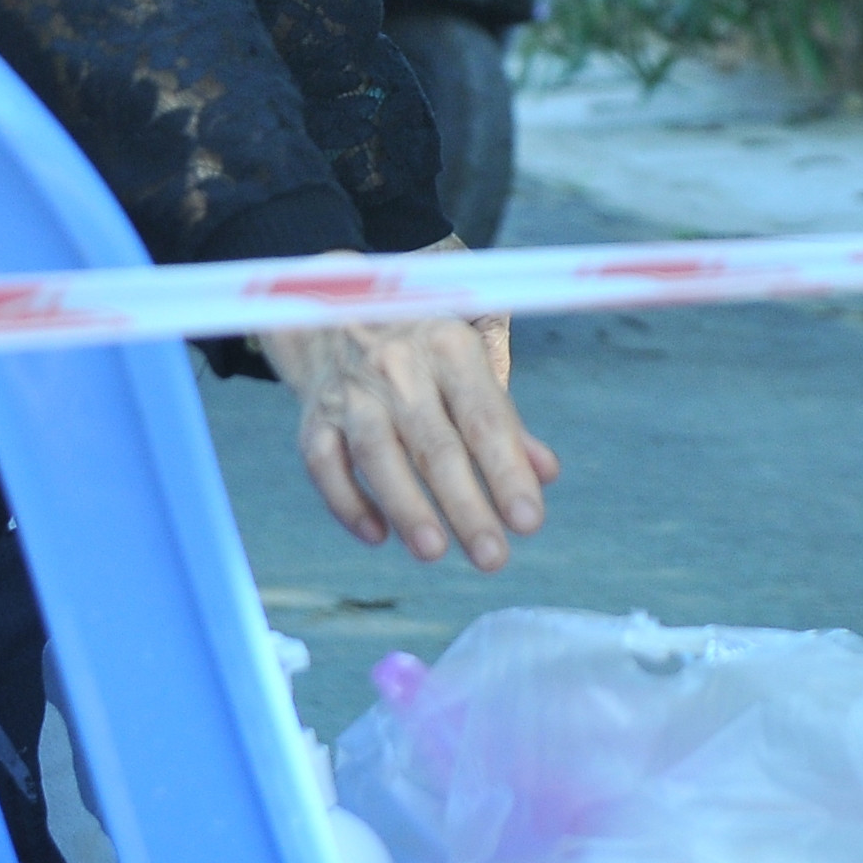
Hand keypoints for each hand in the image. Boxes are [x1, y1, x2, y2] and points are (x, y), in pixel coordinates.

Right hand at [259, 240, 560, 571]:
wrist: (335, 304)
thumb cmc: (421, 347)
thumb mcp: (468, 361)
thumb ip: (504, 418)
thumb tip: (546, 473)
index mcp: (449, 345)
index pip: (484, 416)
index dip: (507, 470)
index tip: (529, 522)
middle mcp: (398, 364)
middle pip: (434, 443)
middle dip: (465, 505)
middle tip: (493, 558)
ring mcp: (351, 390)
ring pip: (377, 453)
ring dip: (406, 506)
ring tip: (435, 552)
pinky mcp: (315, 414)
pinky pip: (324, 462)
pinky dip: (346, 501)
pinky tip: (377, 536)